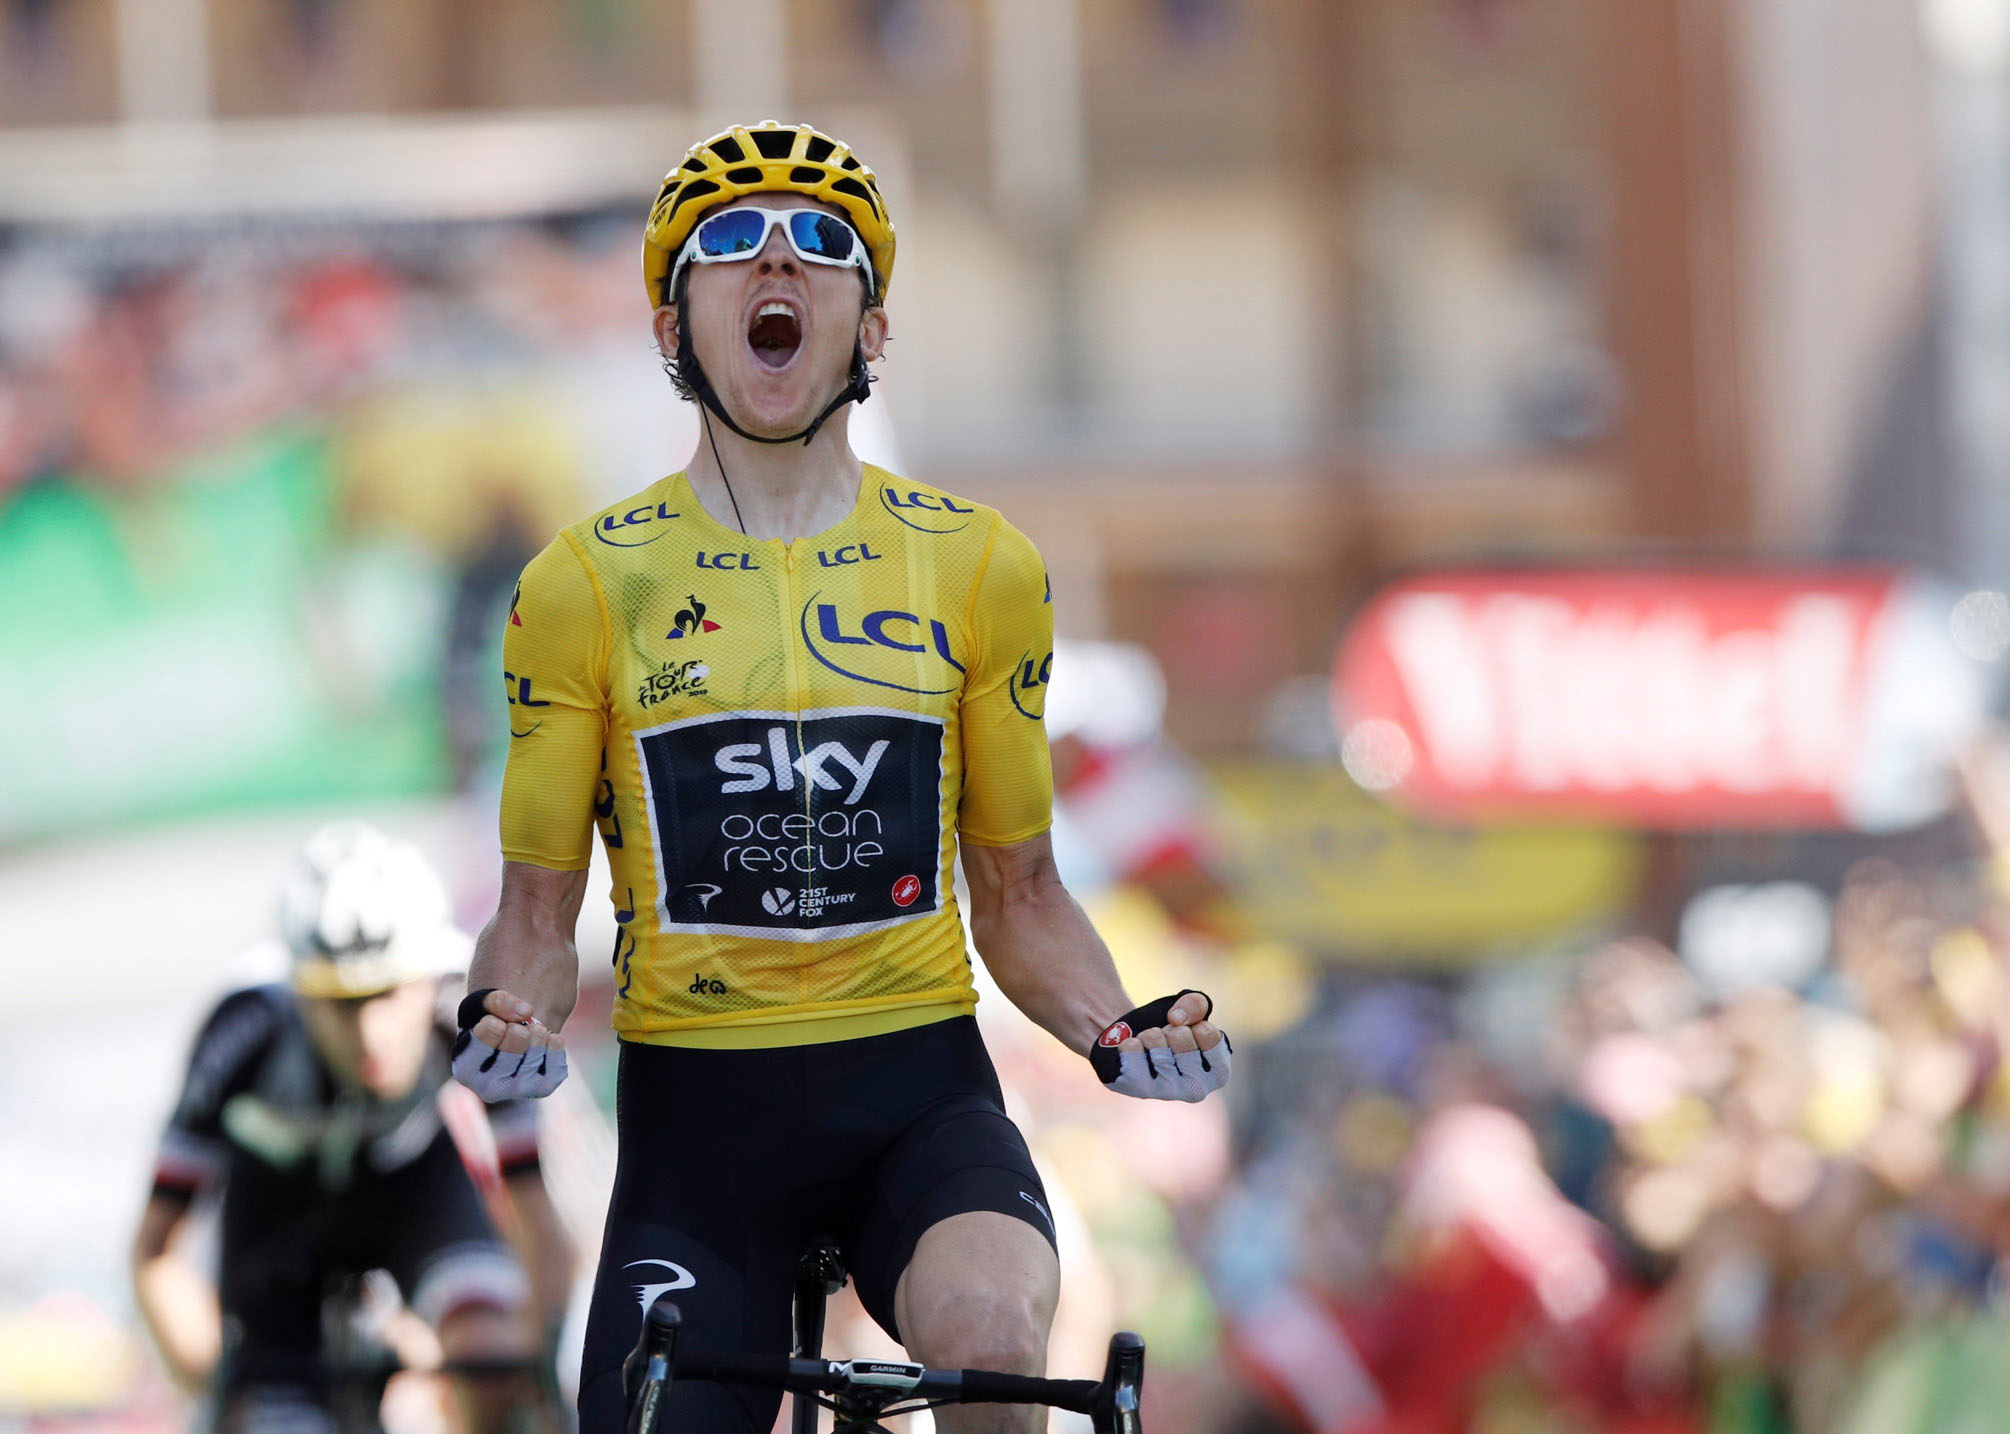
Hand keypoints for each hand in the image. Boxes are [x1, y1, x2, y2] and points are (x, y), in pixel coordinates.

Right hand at [451, 987, 567, 1099]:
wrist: (512, 1043)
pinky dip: (554, 1041)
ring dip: (537, 1031)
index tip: (494, 1023)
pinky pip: (557, 1054)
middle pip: (518, 1037)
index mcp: (465, 1069)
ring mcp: (517, 1091)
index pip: (490, 1029)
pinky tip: (542, 1044)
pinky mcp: (543, 1088)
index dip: (496, 1018)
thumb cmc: (490, 1022)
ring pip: (538, 1046)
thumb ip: (496, 1001)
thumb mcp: (482, 1003)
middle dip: (519, 1024)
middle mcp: (488, 1088)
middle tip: (515, 1029)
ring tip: (529, 1034)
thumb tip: (526, 1012)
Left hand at [1090, 989, 1231, 1101]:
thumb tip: (1176, 1019)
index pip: (1206, 1032)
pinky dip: (1130, 1041)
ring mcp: (1166, 1092)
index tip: (1191, 1032)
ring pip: (1155, 1038)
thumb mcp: (1190, 1010)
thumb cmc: (1170, 1030)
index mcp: (1217, 1073)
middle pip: (1180, 1034)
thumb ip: (1196, 1004)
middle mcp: (1196, 1089)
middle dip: (1171, 1027)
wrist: (1134, 1043)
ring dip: (1149, 1033)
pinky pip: (1131, 1049)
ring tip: (1150, 1046)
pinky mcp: (1137, 1088)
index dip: (1194, 1023)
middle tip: (1168, 1040)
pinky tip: (1135, 1051)